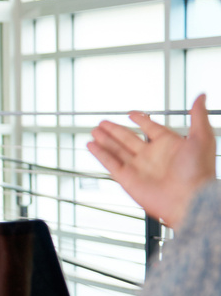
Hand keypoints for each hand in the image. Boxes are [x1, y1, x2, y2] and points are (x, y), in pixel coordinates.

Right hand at [87, 94, 215, 227]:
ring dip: (105, 139)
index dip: (141, 120)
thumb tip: (201, 96)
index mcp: (169, 145)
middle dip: (115, 130)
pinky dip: (99, 154)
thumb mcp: (203, 138)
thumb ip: (198, 116)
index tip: (132, 114)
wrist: (190, 200)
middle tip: (103, 122)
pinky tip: (91, 145)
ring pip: (117, 149)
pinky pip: (110, 163)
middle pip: (128, 138)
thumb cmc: (200, 173)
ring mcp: (138, 167)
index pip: (151, 128)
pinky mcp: (127, 179)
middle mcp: (152, 156)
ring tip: (94, 130)